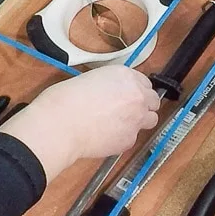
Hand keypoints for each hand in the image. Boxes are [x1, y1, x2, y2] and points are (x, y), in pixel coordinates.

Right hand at [0, 66, 160, 181]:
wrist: (61, 124)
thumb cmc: (66, 99)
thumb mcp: (91, 79)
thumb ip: (110, 86)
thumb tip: (113, 94)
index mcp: (125, 76)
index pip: (145, 83)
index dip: (136, 91)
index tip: (129, 96)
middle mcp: (137, 96)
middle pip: (153, 101)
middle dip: (143, 105)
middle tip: (128, 111)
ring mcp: (136, 119)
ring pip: (151, 120)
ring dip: (140, 121)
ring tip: (120, 124)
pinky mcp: (130, 139)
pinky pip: (132, 137)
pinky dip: (122, 137)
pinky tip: (105, 136)